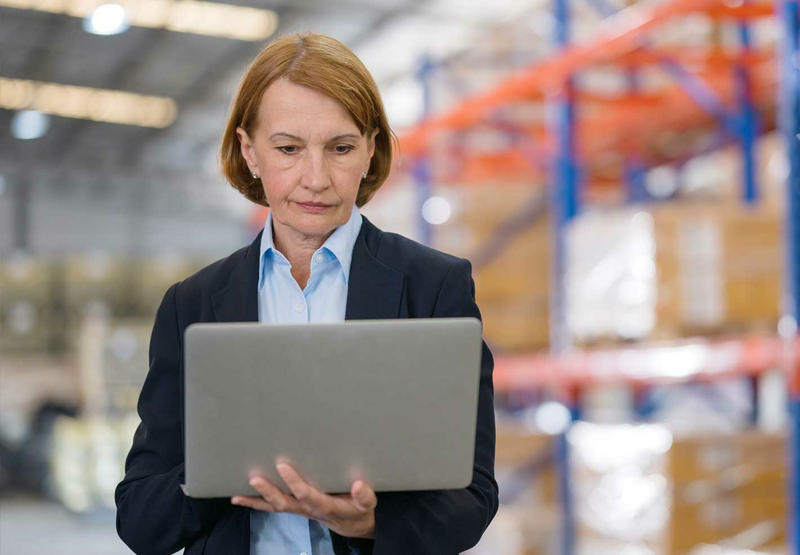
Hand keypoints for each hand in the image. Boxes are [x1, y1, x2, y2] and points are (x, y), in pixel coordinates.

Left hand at [231, 463, 376, 538]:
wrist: (353, 525)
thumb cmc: (359, 510)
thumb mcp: (368, 505)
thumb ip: (364, 496)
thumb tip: (358, 485)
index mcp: (327, 506)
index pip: (308, 495)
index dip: (295, 483)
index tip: (283, 466)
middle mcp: (309, 509)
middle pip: (285, 503)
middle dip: (269, 492)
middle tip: (255, 479)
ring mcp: (300, 510)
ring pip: (275, 507)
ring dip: (257, 500)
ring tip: (238, 494)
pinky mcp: (296, 507)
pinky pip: (273, 507)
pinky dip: (256, 503)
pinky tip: (239, 498)